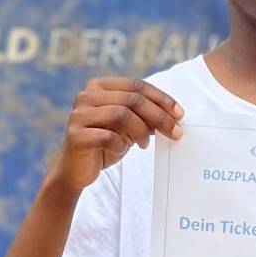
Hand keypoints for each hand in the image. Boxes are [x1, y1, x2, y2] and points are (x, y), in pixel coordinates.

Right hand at [48, 77, 184, 191]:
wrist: (76, 170)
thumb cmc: (105, 143)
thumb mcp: (128, 126)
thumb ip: (145, 116)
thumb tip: (174, 115)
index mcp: (99, 86)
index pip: (137, 86)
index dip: (161, 99)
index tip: (180, 114)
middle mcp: (86, 95)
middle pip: (132, 99)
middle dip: (158, 116)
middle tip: (175, 133)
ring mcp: (78, 114)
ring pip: (121, 115)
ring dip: (141, 131)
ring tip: (144, 144)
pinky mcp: (75, 135)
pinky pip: (108, 137)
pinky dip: (121, 144)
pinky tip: (122, 150)